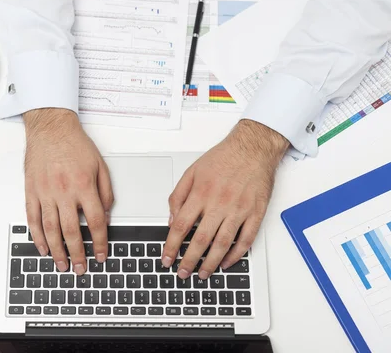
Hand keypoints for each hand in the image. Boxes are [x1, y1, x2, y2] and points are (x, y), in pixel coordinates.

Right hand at [23, 108, 113, 275]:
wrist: (50, 127)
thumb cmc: (74, 143)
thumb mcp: (100, 165)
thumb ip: (105, 191)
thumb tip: (105, 215)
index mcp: (83, 185)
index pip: (95, 221)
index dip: (100, 242)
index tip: (102, 255)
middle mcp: (64, 191)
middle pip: (72, 231)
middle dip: (78, 253)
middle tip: (80, 269)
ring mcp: (45, 192)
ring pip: (50, 229)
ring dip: (57, 250)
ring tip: (62, 264)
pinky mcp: (31, 191)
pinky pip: (33, 218)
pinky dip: (37, 236)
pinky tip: (43, 248)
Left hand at [163, 120, 288, 279]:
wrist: (253, 147)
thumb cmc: (223, 158)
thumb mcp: (192, 171)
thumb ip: (178, 195)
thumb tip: (171, 219)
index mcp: (201, 192)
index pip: (180, 226)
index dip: (171, 246)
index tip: (167, 259)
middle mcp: (219, 202)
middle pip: (200, 239)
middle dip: (189, 260)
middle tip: (182, 273)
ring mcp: (239, 209)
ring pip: (222, 244)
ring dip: (210, 263)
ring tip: (202, 274)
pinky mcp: (256, 213)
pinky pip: (245, 240)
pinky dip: (235, 255)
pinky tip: (226, 263)